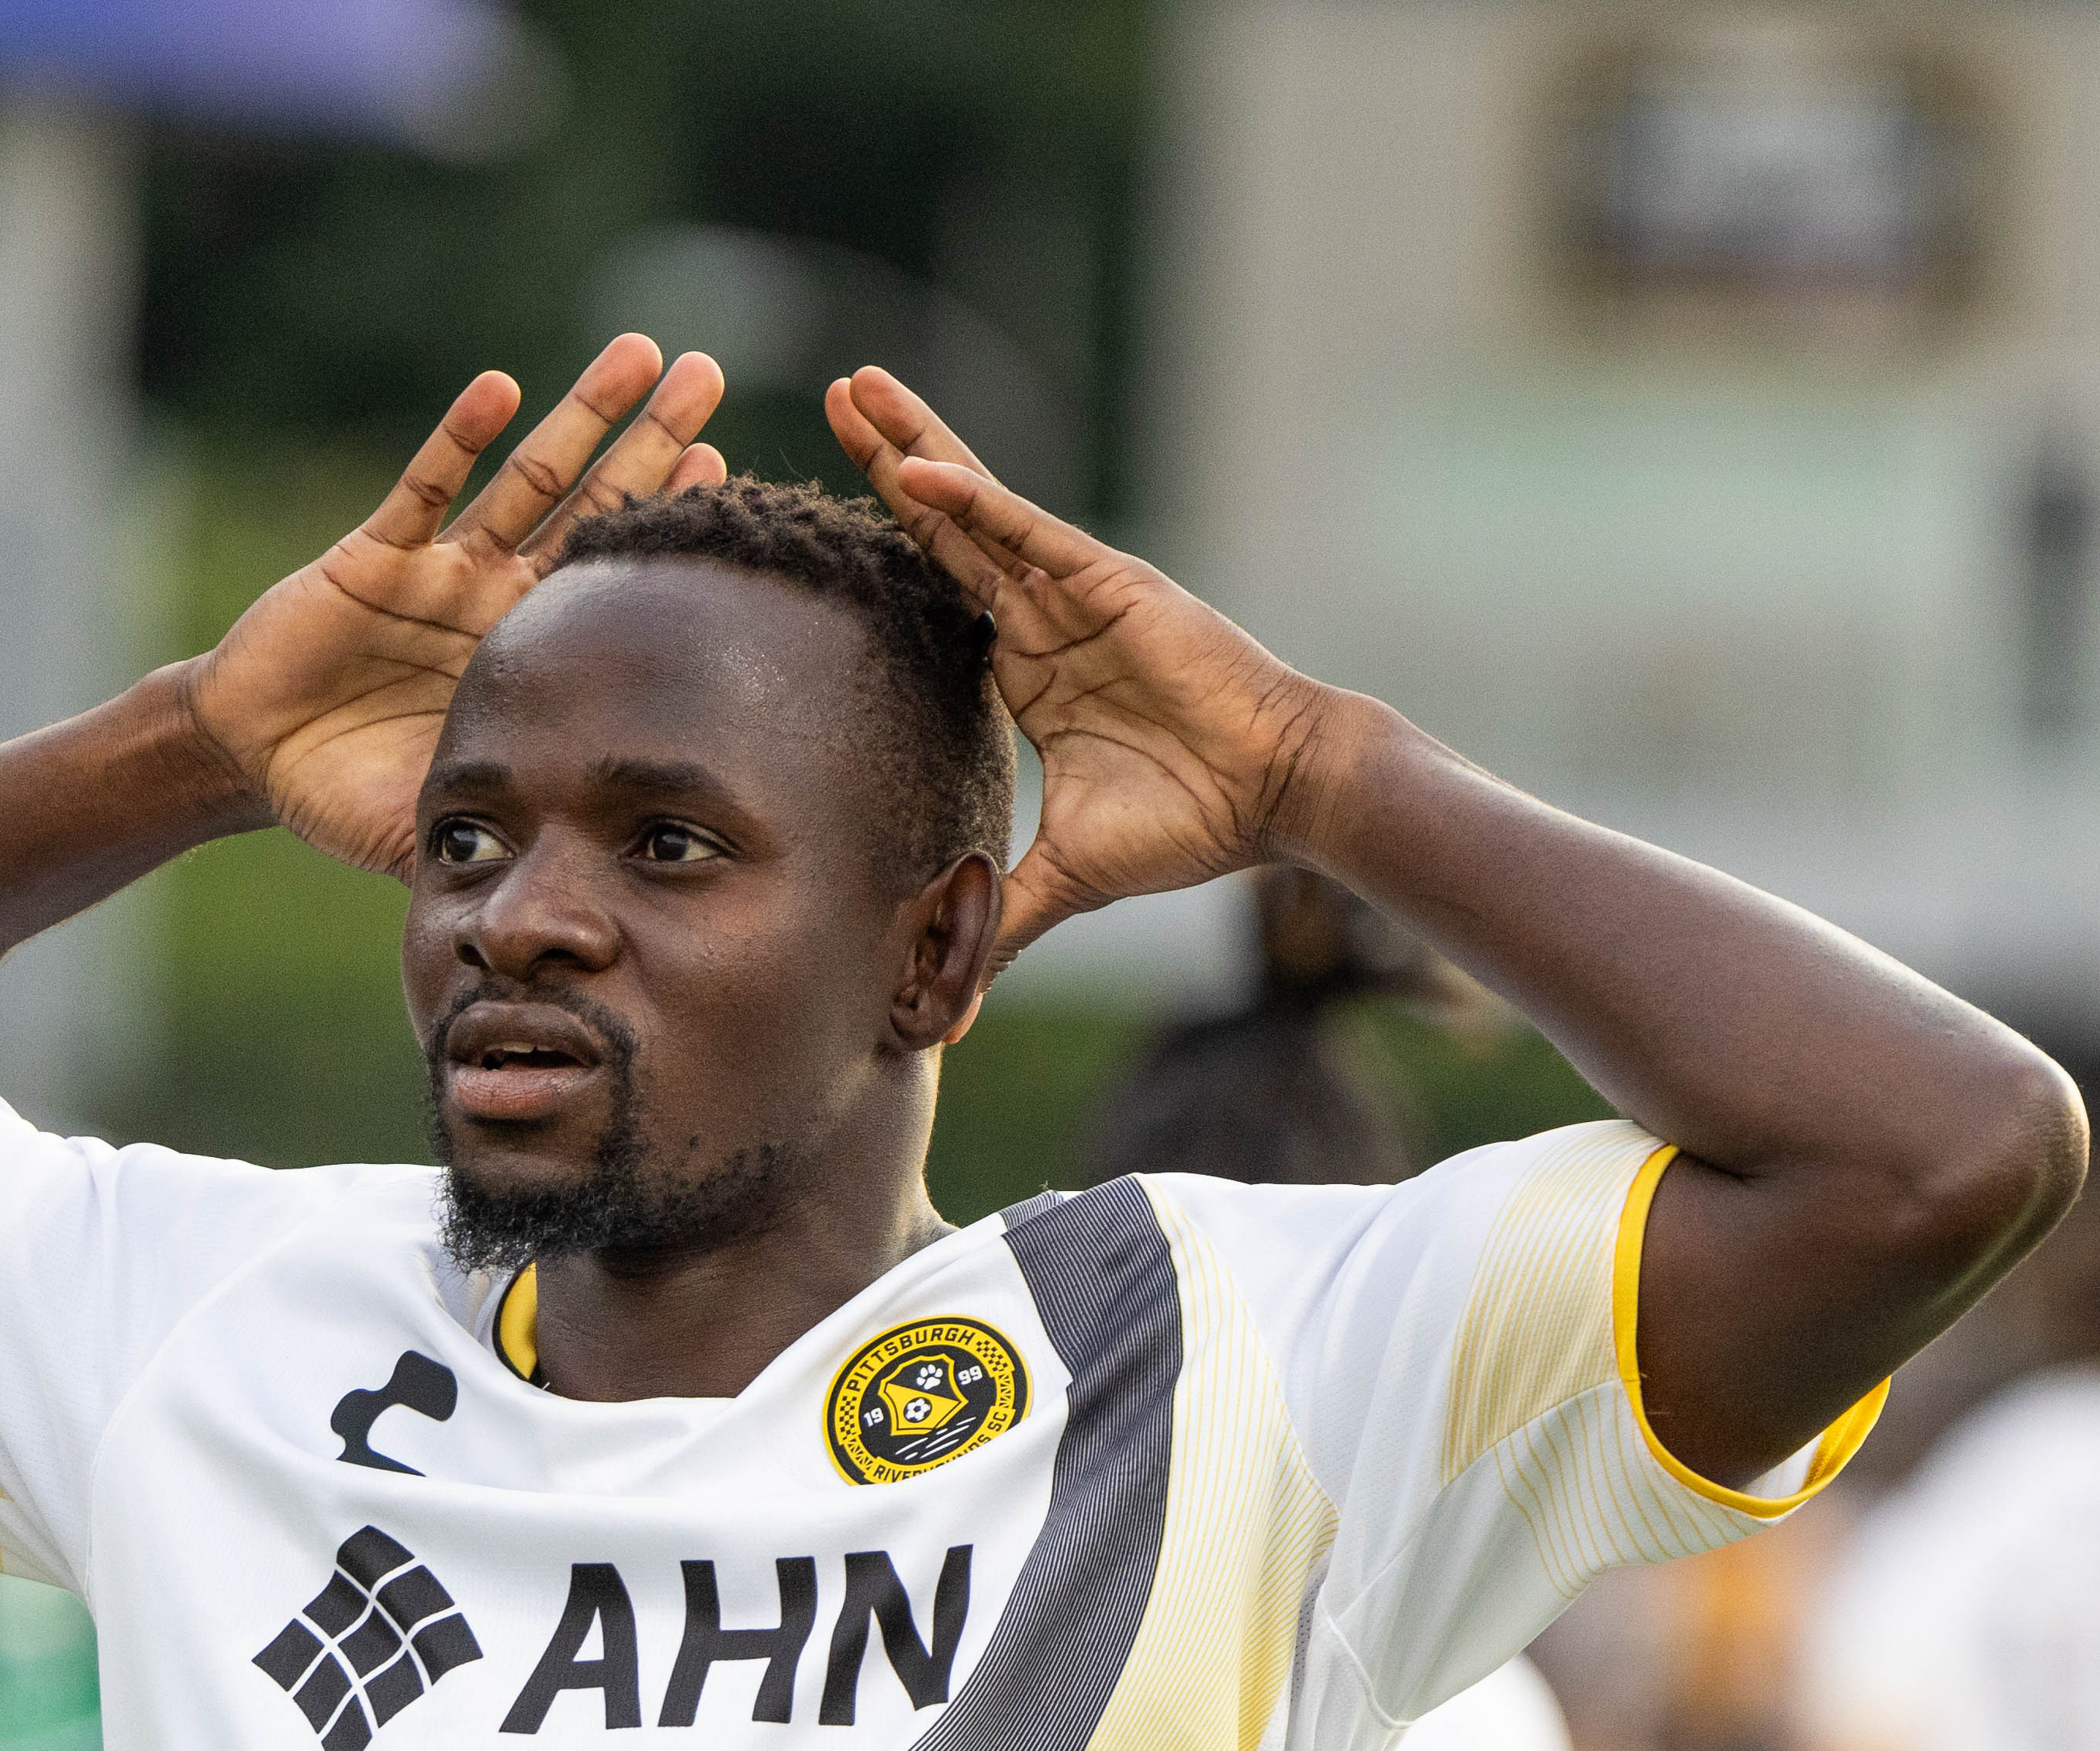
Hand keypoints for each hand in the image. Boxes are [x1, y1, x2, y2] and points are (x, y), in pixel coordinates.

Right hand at [184, 336, 730, 873]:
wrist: (256, 758)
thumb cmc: (350, 789)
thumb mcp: (442, 823)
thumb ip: (505, 845)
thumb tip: (584, 901)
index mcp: (524, 651)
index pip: (612, 579)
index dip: (667, 531)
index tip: (734, 478)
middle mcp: (495, 592)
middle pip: (592, 502)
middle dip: (651, 439)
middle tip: (710, 373)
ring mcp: (440, 566)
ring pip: (524, 476)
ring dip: (581, 414)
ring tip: (638, 352)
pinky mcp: (374, 553)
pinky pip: (423, 487)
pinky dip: (460, 438)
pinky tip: (502, 389)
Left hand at [827, 367, 1347, 968]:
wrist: (1278, 796)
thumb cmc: (1192, 825)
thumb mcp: (1067, 879)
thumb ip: (1002, 921)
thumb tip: (950, 1012)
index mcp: (1028, 670)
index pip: (937, 594)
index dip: (884, 548)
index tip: (821, 520)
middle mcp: (1044, 618)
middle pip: (943, 528)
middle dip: (885, 464)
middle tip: (828, 398)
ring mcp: (1074, 592)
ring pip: (974, 505)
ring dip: (911, 447)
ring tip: (855, 389)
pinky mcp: (1110, 583)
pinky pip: (1025, 530)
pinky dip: (970, 499)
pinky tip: (913, 467)